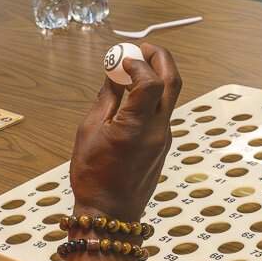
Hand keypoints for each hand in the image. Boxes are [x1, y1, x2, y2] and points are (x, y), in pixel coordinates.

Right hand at [69, 44, 181, 220]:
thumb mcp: (89, 132)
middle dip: (161, 58)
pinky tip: (133, 94)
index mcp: (137, 127)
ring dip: (158, 75)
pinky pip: (163, 111)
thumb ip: (106, 99)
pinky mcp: (163, 144)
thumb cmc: (93, 175)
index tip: (123, 59)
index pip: (151, 82)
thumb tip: (114, 74)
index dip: (139, 64)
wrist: (111, 212)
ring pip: (170, 96)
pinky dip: (153, 95)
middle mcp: (158, 130)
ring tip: (133, 68)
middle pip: (173, 82)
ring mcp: (164, 138)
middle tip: (143, 47)